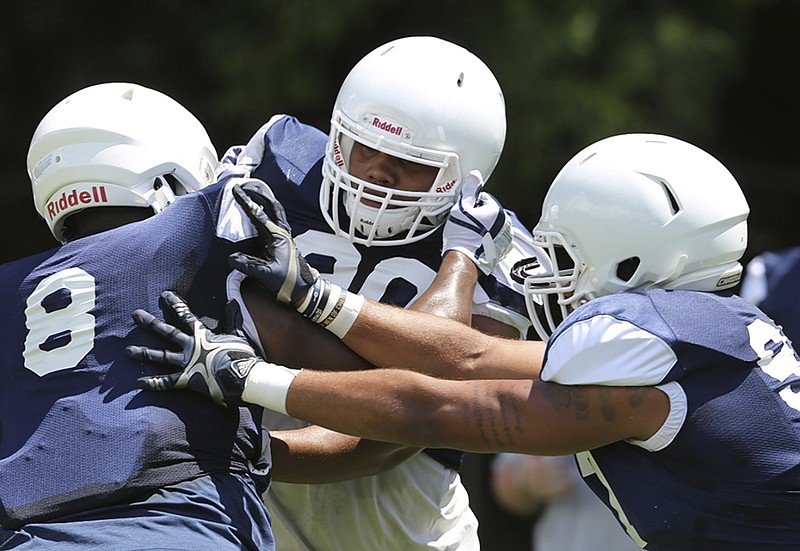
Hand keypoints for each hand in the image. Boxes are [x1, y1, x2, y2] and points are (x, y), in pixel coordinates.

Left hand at [126, 290, 260, 406]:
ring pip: (160, 357)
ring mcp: (186, 363)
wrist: (245, 377)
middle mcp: (190, 346)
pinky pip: (167, 382)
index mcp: (202, 335)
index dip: (175, 304)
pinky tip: (139, 382)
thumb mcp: (238, 334)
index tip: (164, 294)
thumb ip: (232, 318)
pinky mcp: (186, 379)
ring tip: (127, 350)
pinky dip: (153, 383)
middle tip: (135, 314)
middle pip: (166, 332)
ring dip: (143, 352)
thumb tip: (233, 300)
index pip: (185, 315)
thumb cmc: (243, 356)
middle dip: (149, 322)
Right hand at [229, 183, 318, 307]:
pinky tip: (262, 213)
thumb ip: (248, 266)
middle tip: (247, 185)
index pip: (259, 214)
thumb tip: (231, 258)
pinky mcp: (284, 241)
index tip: (237, 190)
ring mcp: (285, 236)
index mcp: (277, 236)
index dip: (246, 201)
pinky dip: (268, 212)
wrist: (304, 290)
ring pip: (276, 211)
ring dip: (266, 201)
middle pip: (272, 205)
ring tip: (255, 193)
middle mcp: (282, 232)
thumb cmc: (289, 282)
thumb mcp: (265, 275)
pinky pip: (276, 220)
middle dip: (260, 193)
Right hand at [443, 170, 512, 274]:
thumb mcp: (462, 208)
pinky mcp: (501, 250)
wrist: (464, 260)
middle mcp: (504, 224)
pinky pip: (493, 239)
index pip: (483, 199)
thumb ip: (470, 190)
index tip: (464, 213)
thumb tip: (475, 176)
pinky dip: (485, 240)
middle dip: (477, 217)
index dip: (470, 205)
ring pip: (491, 227)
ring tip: (469, 234)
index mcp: (497, 211)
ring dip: (482, 228)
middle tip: (465, 224)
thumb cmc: (462, 237)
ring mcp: (504, 238)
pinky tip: (475, 243)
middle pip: (488, 213)